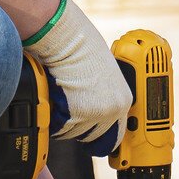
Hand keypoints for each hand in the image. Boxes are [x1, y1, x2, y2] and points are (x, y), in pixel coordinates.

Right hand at [25, 0, 129, 147]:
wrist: (70, 41)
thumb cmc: (85, 50)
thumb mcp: (106, 75)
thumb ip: (106, 94)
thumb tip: (99, 108)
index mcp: (123, 101)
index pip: (116, 133)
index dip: (101, 134)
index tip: (93, 138)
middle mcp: (112, 110)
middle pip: (93, 136)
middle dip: (80, 128)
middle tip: (71, 112)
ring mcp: (94, 114)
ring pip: (74, 133)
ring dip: (66, 123)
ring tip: (62, 101)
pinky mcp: (75, 114)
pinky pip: (61, 128)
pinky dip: (55, 120)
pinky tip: (55, 102)